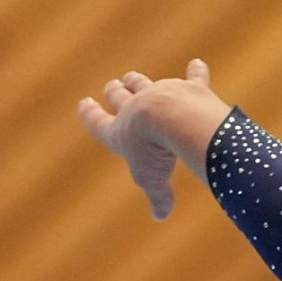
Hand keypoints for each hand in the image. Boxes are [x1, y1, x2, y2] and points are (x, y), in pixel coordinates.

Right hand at [76, 58, 229, 220]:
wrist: (175, 119)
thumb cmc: (156, 152)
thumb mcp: (152, 180)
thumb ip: (157, 197)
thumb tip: (160, 216)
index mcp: (120, 131)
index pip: (98, 123)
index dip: (90, 115)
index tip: (84, 104)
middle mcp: (136, 108)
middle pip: (119, 95)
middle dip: (114, 92)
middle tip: (112, 87)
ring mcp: (161, 94)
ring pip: (144, 83)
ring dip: (138, 81)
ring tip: (133, 78)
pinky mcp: (188, 88)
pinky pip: (193, 77)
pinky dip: (196, 72)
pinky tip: (198, 64)